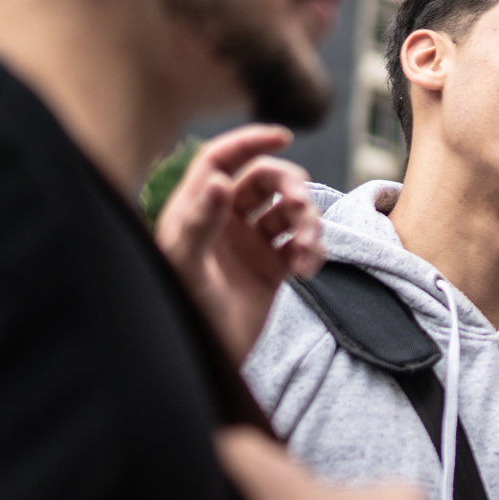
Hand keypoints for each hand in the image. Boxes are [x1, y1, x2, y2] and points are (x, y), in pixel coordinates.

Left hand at [154, 126, 324, 363]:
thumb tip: (216, 180)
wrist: (211, 363)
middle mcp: (223, 221)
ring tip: (307, 249)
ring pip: (288, 210)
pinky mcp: (272, 268)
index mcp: (196, 211)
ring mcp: (249, 244)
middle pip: (265, 181)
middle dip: (291, 187)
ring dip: (307, 222)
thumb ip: (199, 223)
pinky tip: (309, 269)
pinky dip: (312, 250)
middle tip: (302, 207)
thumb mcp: (187, 268)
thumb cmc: (186, 315)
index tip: (284, 135)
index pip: (221, 160)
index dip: (249, 141)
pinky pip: (300, 244)